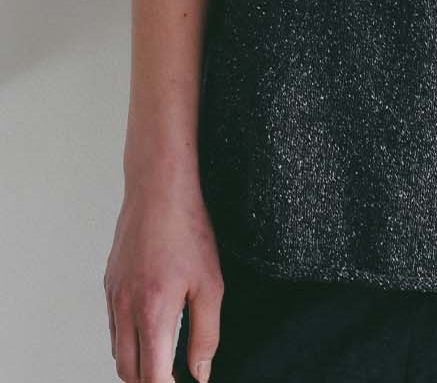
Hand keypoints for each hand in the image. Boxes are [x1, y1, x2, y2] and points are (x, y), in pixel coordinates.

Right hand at [102, 169, 222, 381]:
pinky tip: (148, 326)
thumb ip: (206, 334)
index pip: (150, 377)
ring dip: (137, 362)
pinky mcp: (109, 283)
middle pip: (128, 371)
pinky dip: (127, 337)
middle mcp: (125, 310)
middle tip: (172, 375)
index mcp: (151, 314)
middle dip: (149, 381)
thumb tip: (200, 372)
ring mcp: (113, 296)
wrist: (158, 190)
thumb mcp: (210, 284)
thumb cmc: (187, 230)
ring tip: (162, 357)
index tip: (182, 382)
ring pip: (117, 350)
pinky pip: (113, 325)